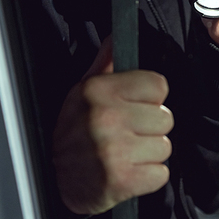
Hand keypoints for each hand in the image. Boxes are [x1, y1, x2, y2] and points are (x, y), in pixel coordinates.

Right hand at [52, 36, 173, 214]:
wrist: (52, 181)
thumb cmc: (73, 135)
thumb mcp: (81, 93)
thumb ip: (105, 65)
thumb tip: (116, 37)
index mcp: (98, 90)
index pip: (158, 85)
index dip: (149, 99)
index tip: (134, 108)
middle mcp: (105, 118)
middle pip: (166, 118)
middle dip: (150, 129)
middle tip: (127, 136)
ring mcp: (114, 150)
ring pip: (165, 147)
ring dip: (149, 155)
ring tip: (125, 155)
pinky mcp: (122, 180)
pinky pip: (161, 174)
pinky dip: (148, 178)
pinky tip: (128, 172)